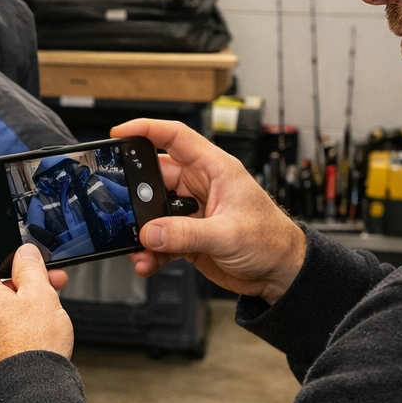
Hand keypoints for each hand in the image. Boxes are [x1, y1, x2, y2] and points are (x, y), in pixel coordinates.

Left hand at [0, 226, 72, 386]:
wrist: (26, 399)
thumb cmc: (32, 350)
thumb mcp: (41, 295)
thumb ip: (30, 266)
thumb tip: (24, 254)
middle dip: (13, 273)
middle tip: (45, 276)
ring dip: (10, 297)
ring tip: (45, 304)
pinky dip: (2, 319)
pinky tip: (29, 326)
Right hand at [113, 119, 306, 303]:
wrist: (280, 273)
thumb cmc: (271, 241)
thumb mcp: (228, 234)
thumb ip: (186, 234)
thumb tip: (151, 233)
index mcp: (215, 170)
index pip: (177, 137)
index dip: (147, 129)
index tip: (120, 132)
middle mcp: (201, 186)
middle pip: (156, 178)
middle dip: (136, 194)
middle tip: (121, 208)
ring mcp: (192, 211)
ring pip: (154, 213)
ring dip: (142, 230)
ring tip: (137, 247)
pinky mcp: (188, 236)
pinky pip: (160, 239)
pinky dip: (150, 251)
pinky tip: (146, 262)